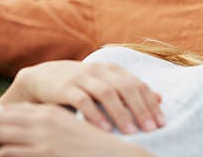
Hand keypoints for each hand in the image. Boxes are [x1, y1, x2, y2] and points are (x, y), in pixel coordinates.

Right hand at [0, 60, 163, 133]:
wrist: (40, 78)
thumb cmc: (79, 85)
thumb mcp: (105, 84)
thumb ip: (130, 90)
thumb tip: (159, 98)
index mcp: (112, 70)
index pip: (137, 85)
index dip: (150, 103)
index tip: (161, 122)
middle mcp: (99, 70)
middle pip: (126, 88)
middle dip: (141, 109)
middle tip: (151, 129)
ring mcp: (82, 77)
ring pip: (106, 93)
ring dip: (121, 113)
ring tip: (132, 132)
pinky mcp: (65, 87)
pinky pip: (82, 100)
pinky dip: (94, 114)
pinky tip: (104, 129)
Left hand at [0, 103, 152, 156]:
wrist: (113, 154)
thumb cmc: (90, 147)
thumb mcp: (68, 130)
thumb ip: (48, 126)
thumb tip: (24, 132)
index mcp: (49, 111)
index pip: (9, 111)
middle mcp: (43, 119)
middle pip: (0, 120)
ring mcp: (44, 135)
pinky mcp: (45, 151)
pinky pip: (8, 152)